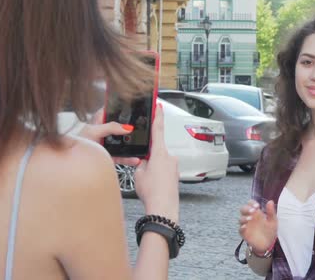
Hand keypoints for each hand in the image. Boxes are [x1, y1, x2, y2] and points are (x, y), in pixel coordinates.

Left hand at [78, 112, 140, 166]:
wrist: (71, 162)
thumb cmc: (76, 143)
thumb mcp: (94, 131)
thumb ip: (111, 127)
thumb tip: (127, 127)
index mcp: (99, 120)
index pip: (112, 110)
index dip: (122, 107)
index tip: (135, 107)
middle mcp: (105, 131)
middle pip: (121, 127)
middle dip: (132, 128)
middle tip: (143, 128)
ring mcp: (108, 143)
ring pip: (123, 142)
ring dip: (132, 145)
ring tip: (142, 145)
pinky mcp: (109, 155)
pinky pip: (122, 156)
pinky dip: (129, 158)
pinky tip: (135, 159)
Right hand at [134, 104, 179, 222]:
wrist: (164, 208)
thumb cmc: (152, 191)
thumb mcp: (139, 173)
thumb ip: (141, 162)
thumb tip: (144, 159)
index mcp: (159, 153)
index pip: (158, 129)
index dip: (158, 116)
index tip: (158, 105)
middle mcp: (170, 157)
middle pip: (156, 150)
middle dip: (147, 158)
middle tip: (143, 172)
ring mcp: (174, 166)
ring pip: (159, 161)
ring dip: (152, 168)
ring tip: (148, 182)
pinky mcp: (175, 174)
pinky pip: (163, 170)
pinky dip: (157, 175)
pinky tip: (153, 185)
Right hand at [238, 200, 277, 254]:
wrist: (268, 244)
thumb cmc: (270, 231)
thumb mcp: (273, 221)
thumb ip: (271, 212)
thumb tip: (270, 201)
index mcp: (256, 212)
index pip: (251, 204)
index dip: (252, 203)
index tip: (257, 206)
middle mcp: (250, 217)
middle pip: (243, 209)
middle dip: (246, 208)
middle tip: (252, 211)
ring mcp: (246, 225)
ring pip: (241, 218)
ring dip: (244, 217)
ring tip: (250, 218)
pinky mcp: (244, 233)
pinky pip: (240, 229)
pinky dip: (241, 228)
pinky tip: (245, 227)